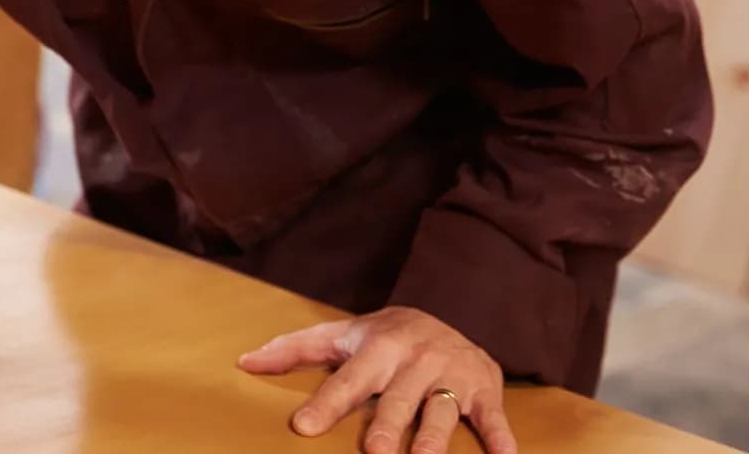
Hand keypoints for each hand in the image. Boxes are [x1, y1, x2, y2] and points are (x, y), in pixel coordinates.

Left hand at [237, 306, 516, 453]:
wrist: (455, 309)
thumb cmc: (386, 335)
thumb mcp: (342, 334)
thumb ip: (294, 349)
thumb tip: (244, 362)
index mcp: (377, 349)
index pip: (347, 381)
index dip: (326, 404)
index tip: (303, 428)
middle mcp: (415, 362)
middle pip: (397, 401)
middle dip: (387, 427)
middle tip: (374, 453)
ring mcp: (453, 377)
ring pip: (442, 411)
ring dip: (434, 437)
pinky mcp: (488, 391)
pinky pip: (495, 419)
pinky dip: (503, 440)